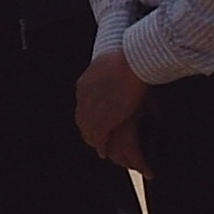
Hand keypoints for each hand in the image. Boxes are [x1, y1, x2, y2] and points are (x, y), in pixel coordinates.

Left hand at [75, 49, 151, 168]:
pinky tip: (104, 153)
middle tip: (94, 138)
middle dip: (88, 130)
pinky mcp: (103, 122)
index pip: (82, 105)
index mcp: (84, 85)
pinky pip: (99, 139)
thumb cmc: (130, 60)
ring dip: (94, 141)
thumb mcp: (118, 69)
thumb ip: (120, 78)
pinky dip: (101, 147)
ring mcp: (92, 111)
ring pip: (89, 132)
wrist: (131, 62)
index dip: (87, 115)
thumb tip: (131, 84)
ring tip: (100, 149)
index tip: (93, 121)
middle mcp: (83, 99)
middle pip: (82, 120)